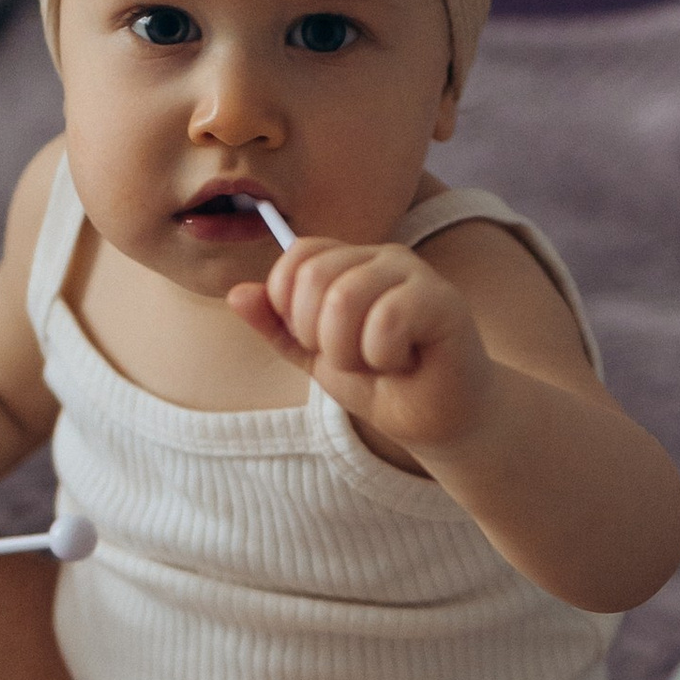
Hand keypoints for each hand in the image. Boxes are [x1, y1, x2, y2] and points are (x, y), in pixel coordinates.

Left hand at [234, 237, 494, 453]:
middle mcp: (382, 257)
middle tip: (353, 358)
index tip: (318, 342)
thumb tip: (236, 293)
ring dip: (351, 351)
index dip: (290, 307)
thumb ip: (277, 327)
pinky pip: (387, 318)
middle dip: (319, 336)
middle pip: (315, 276)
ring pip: (345, 297)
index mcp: (350, 263)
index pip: (298, 256)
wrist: (437, 423)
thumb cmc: (383, 384)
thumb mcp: (315, 357)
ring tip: (380, 362)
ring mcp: (415, 274)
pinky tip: (405, 362)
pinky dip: (383, 356)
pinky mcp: (444, 300)